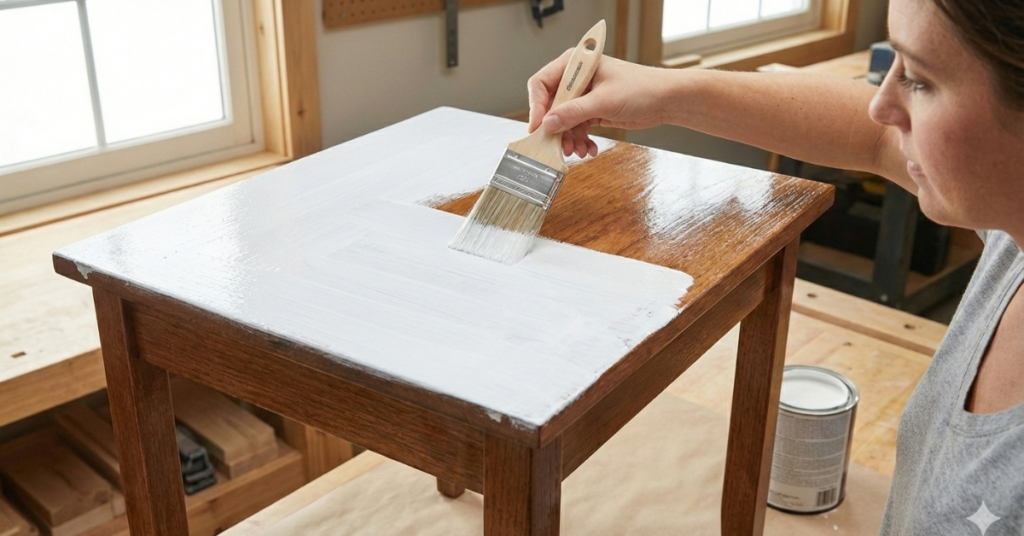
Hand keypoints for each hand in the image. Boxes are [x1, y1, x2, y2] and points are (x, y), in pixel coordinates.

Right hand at [527, 51, 668, 157]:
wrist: (666, 100)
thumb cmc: (642, 88)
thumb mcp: (604, 101)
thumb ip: (574, 112)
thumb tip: (548, 123)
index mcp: (576, 64)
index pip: (542, 83)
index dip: (537, 106)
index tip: (537, 127)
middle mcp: (576, 79)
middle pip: (551, 105)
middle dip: (556, 128)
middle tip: (559, 145)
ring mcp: (584, 96)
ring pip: (563, 120)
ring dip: (569, 138)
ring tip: (577, 150)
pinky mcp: (592, 110)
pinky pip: (577, 127)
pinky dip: (580, 140)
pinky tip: (589, 148)